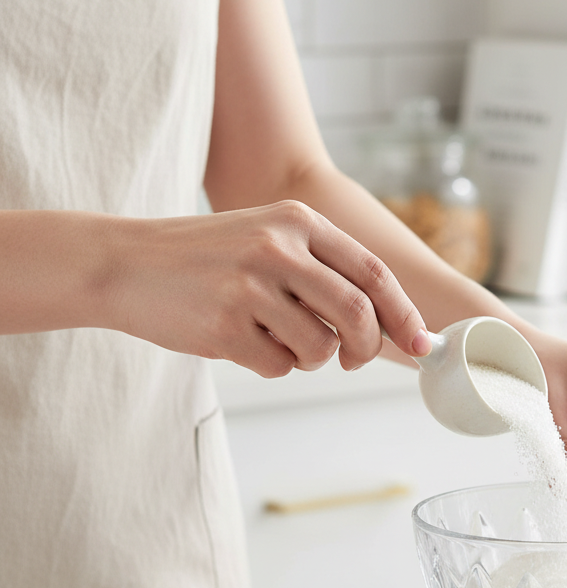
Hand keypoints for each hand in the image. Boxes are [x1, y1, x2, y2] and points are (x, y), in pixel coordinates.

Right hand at [111, 200, 430, 375]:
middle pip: (358, 315)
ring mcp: (250, 286)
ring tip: (278, 339)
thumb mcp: (268, 237)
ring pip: (321, 348)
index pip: (374, 272)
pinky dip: (272, 366)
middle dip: (366, 349)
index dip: (404, 314)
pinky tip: (243, 342)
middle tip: (352, 360)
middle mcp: (278, 247)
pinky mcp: (225, 325)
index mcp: (297, 220)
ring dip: (310, 358)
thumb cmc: (208, 258)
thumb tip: (388, 324)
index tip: (421, 344)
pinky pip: (279, 367)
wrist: (125, 262)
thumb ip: (324, 269)